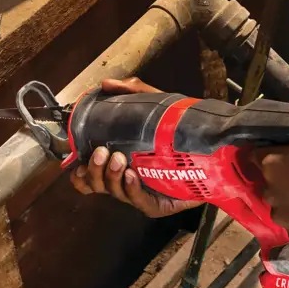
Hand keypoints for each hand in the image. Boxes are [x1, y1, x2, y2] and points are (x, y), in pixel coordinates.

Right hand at [67, 78, 203, 218]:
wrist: (212, 153)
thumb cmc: (178, 133)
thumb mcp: (156, 107)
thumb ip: (134, 92)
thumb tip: (107, 83)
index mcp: (118, 163)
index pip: (89, 176)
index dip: (79, 173)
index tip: (76, 162)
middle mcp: (124, 180)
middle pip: (95, 185)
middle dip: (93, 170)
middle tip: (102, 152)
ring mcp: (139, 194)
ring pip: (113, 191)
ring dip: (111, 176)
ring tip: (118, 159)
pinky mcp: (156, 204)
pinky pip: (138, 200)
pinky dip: (131, 188)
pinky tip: (131, 175)